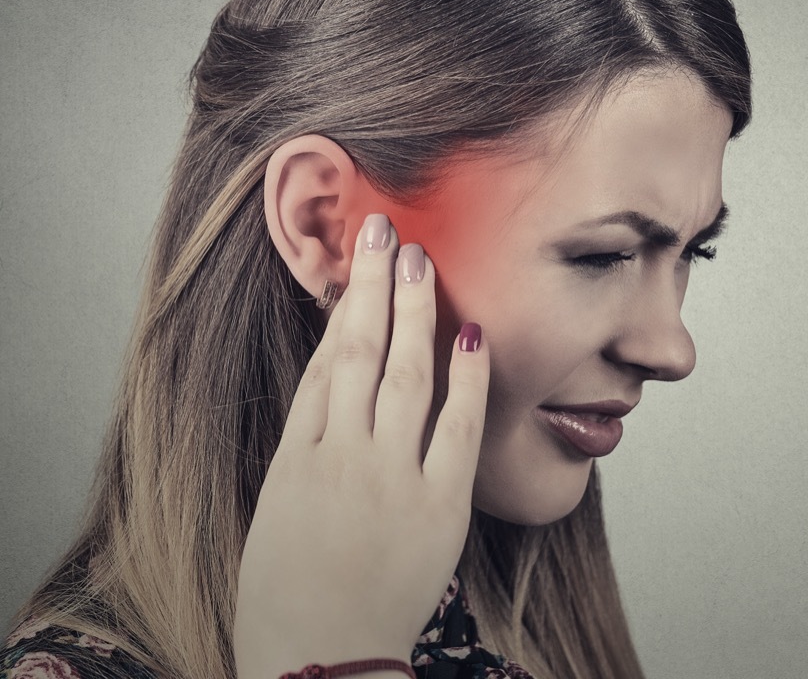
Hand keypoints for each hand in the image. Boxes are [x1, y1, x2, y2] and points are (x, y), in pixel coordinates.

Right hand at [233, 214, 488, 678]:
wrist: (319, 665)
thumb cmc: (286, 599)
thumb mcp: (277, 511)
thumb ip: (307, 449)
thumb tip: (334, 391)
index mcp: (296, 458)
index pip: (324, 362)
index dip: (341, 306)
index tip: (353, 262)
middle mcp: (341, 456)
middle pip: (358, 350)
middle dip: (373, 284)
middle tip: (385, 230)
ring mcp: (390, 478)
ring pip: (404, 373)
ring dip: (413, 310)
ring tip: (420, 259)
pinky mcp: (439, 506)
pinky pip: (457, 427)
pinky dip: (467, 378)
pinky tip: (472, 332)